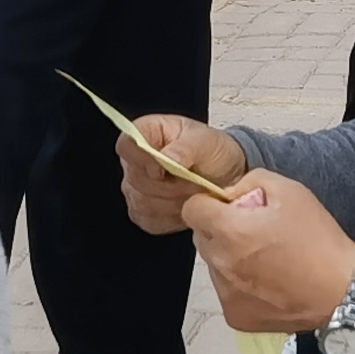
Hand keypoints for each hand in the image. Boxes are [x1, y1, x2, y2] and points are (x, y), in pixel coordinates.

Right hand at [116, 113, 248, 235]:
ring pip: (142, 203)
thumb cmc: (214, 152)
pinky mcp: (142, 212)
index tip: (165, 168)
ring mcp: (135, 188)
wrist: (228, 178)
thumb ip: (185, 148)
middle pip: (135, 179)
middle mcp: (135, 161)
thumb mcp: (207, 142)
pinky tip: (187, 207)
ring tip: (194, 193)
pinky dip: (172, 217)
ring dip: (173, 202)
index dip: (143, 159)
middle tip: (194, 181)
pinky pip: (149, 220)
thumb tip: (167, 159)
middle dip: (169, 185)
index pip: (126, 145)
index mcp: (146, 133)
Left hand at [179, 167, 354, 331]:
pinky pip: (227, 292)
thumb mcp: (290, 190)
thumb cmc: (318, 240)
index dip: (210, 204)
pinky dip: (240, 285)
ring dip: (230, 258)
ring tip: (267, 260)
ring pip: (214, 266)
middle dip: (221, 230)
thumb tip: (230, 194)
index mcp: (229, 231)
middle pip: (202, 238)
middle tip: (256, 233)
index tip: (229, 208)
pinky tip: (268, 281)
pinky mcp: (236, 316)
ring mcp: (226, 294)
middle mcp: (220, 264)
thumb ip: (250, 182)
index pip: (192, 210)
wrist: (343, 291)